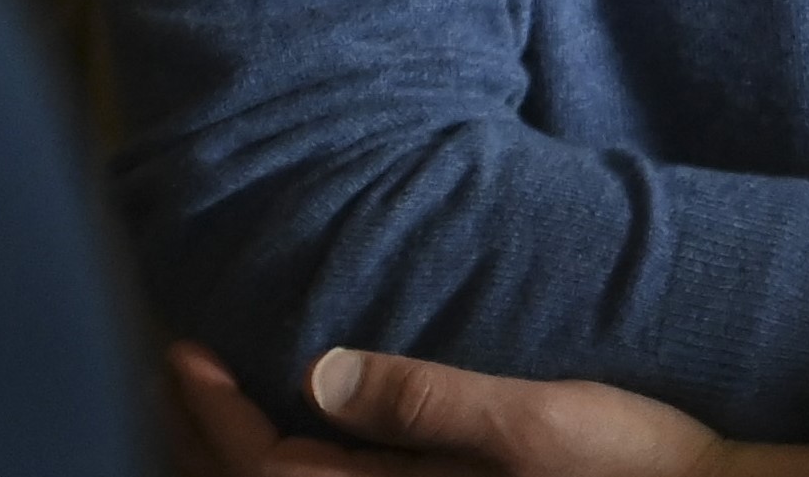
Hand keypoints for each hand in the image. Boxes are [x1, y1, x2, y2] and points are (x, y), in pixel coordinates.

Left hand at [165, 339, 773, 476]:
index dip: (210, 415)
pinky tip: (312, 419)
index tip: (182, 344)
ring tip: (219, 388)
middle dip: (204, 435)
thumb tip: (321, 372)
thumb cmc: (633, 468)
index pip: (266, 472)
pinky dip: (302, 461)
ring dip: (244, 450)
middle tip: (175, 359)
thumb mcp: (535, 423)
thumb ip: (428, 402)